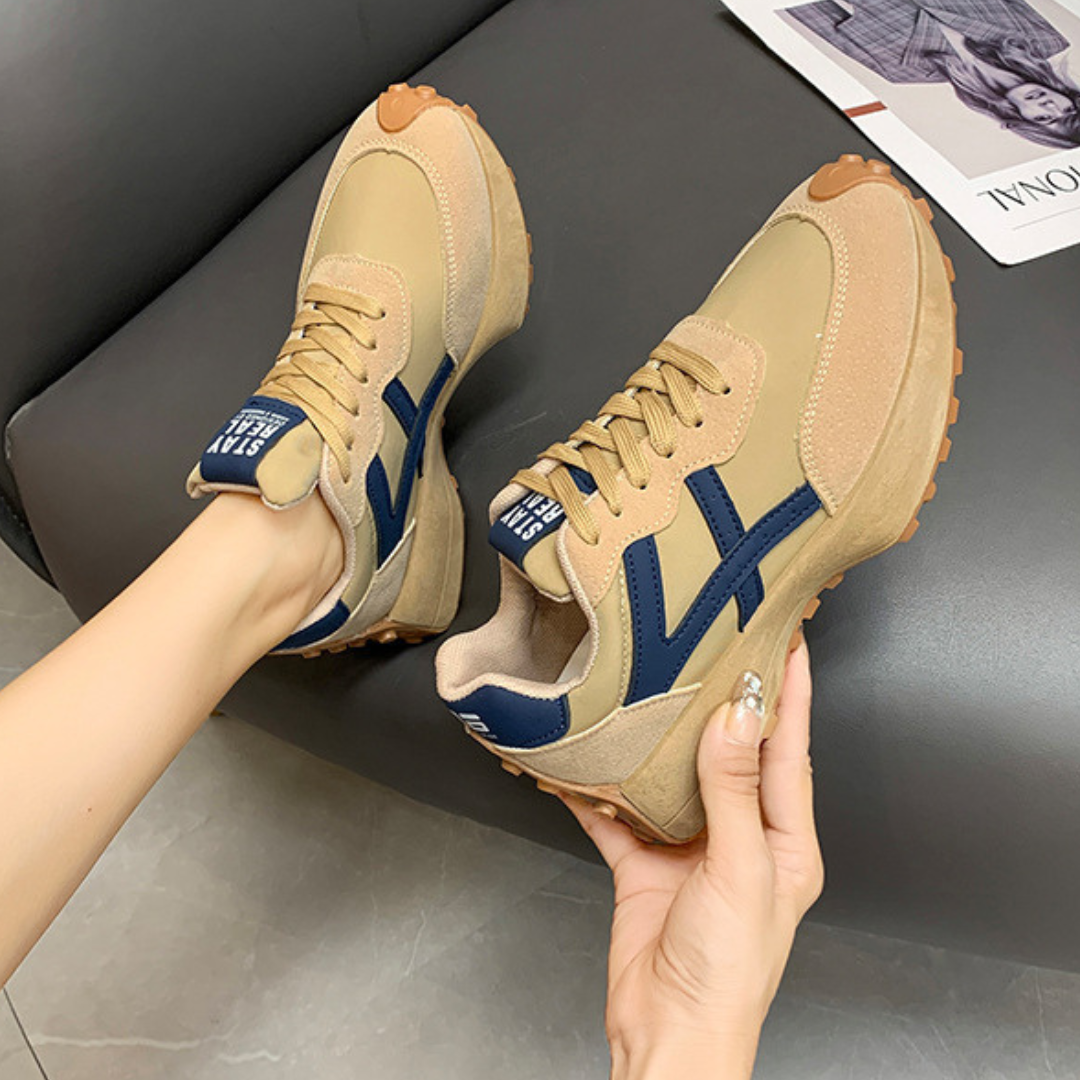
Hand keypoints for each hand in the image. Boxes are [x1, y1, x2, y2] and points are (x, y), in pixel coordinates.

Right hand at [565, 639, 822, 1079]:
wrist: (669, 1036)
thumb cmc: (727, 974)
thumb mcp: (740, 872)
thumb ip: (735, 791)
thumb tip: (737, 717)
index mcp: (785, 841)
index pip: (790, 749)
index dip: (791, 692)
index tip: (787, 639)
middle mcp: (742, 837)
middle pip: (733, 753)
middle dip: (726, 700)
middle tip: (714, 645)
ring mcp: (691, 849)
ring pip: (676, 776)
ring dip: (661, 739)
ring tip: (651, 686)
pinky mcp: (645, 864)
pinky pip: (619, 814)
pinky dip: (597, 791)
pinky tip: (580, 764)